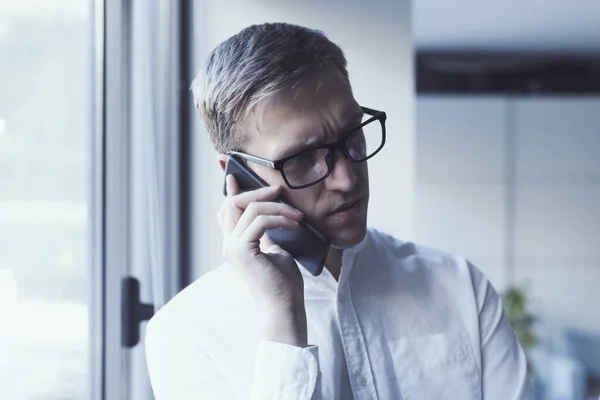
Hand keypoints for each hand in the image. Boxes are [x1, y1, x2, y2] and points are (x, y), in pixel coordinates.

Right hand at [218, 174, 305, 314]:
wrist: (285, 306)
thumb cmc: (284, 283)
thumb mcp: (276, 251)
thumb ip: (269, 234)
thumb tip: (273, 216)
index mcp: (235, 245)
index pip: (226, 212)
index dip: (230, 192)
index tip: (234, 175)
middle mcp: (229, 245)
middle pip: (233, 204)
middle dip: (257, 192)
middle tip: (279, 189)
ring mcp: (233, 247)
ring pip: (250, 209)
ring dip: (277, 207)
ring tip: (297, 215)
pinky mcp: (242, 250)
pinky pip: (260, 221)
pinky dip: (280, 218)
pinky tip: (294, 224)